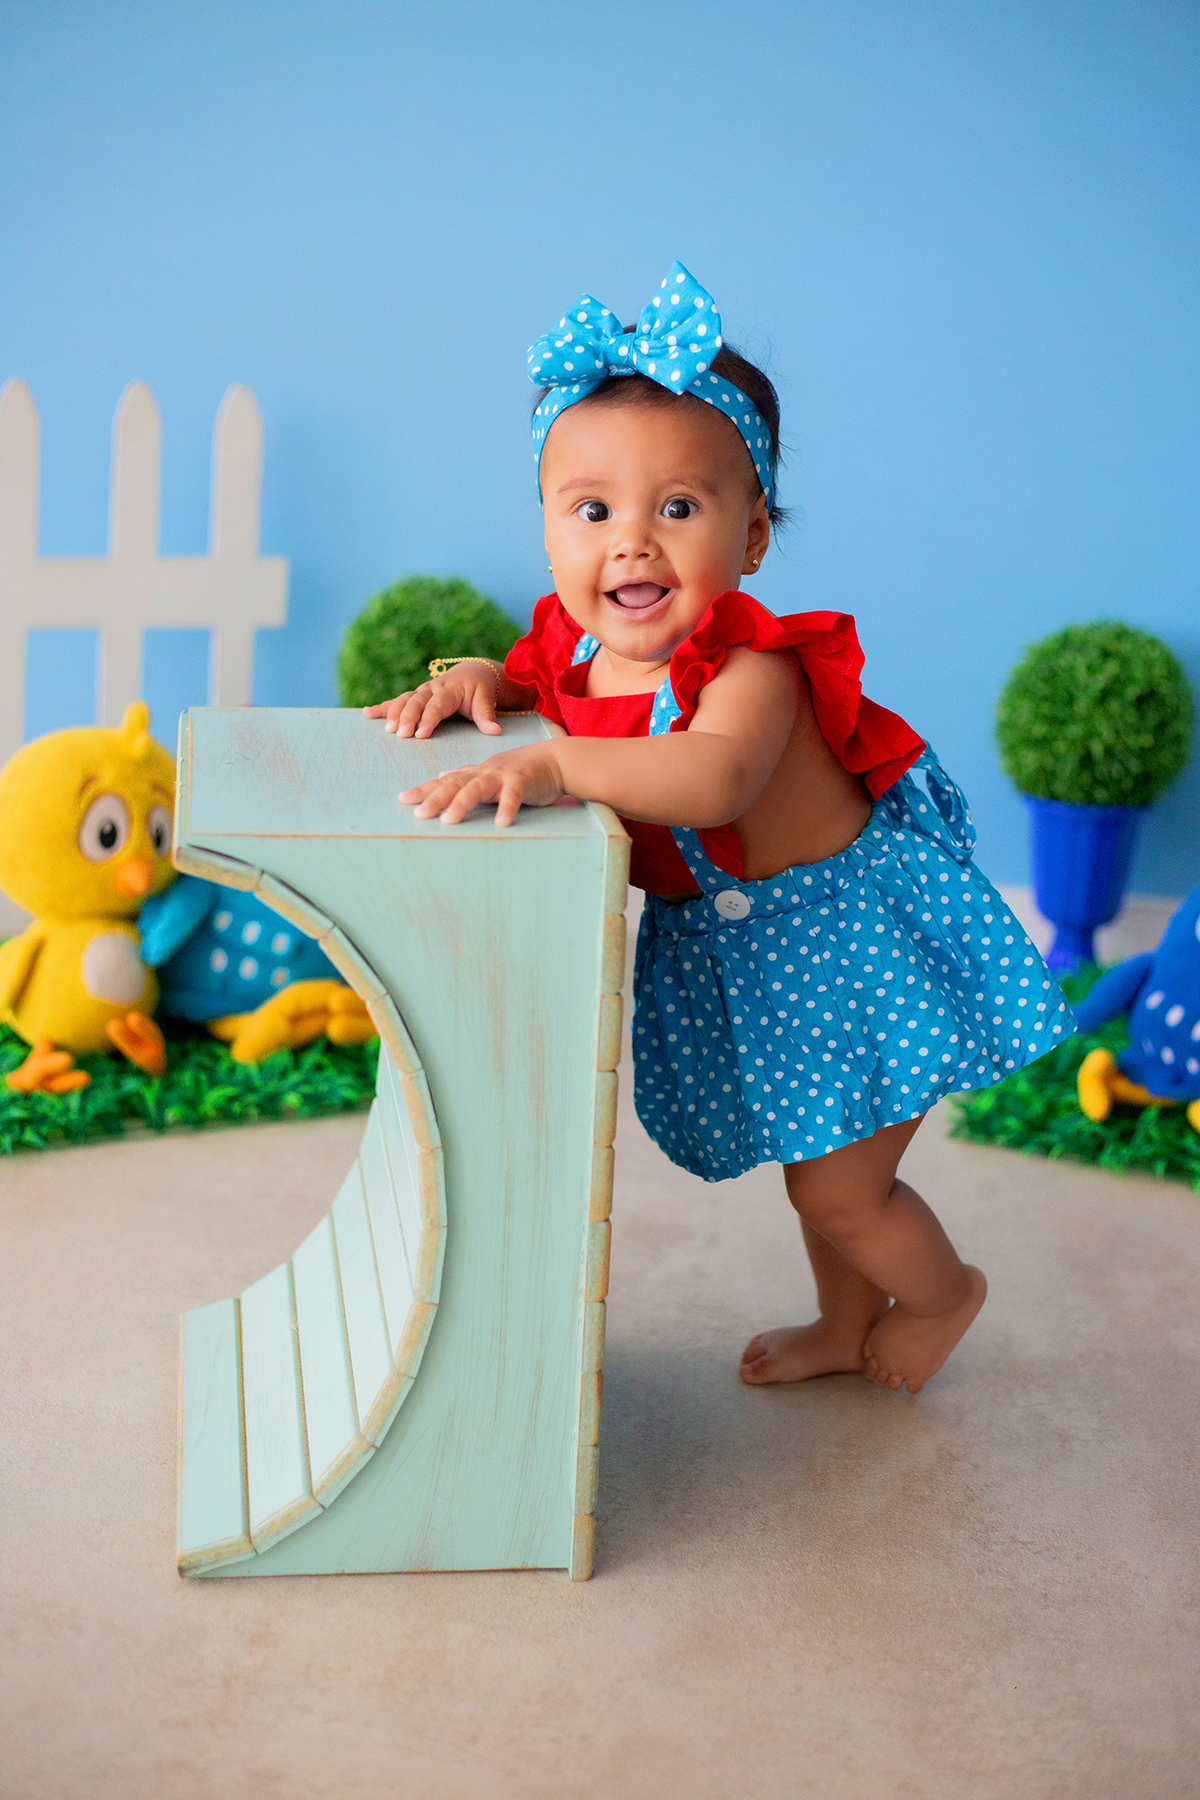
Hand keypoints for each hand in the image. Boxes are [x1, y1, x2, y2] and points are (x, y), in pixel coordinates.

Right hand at [362, 662, 501, 738]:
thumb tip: (495, 731)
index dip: (428, 720)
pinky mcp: (415, 695)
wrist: (473, 673)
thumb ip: (487, 716)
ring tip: (387, 729)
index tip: (421, 734)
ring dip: (392, 713)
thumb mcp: (486, 700)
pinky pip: (397, 700)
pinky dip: (382, 706)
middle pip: (416, 702)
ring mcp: (422, 691)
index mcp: (449, 690)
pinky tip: (367, 713)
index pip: (436, 706)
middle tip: (400, 734)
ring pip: (404, 700)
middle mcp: (432, 688)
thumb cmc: (480, 690)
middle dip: (407, 717)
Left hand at [400, 744, 563, 827]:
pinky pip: (513, 796)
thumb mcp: (489, 772)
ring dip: (463, 803)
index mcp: (475, 773)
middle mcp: (484, 772)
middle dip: (435, 798)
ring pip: (478, 788)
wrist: (555, 759)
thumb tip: (441, 777)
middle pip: (455, 784)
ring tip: (449, 821)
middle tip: (419, 813)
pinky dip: (506, 808)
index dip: (424, 789)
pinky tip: (501, 823)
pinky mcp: (523, 781)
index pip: (444, 781)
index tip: (403, 799)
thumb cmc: (522, 770)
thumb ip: (466, 776)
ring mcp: (503, 775)